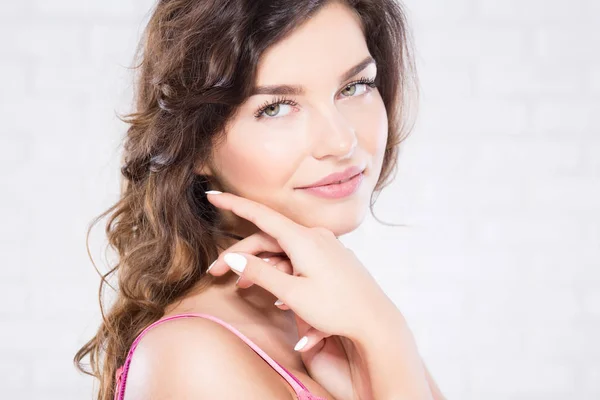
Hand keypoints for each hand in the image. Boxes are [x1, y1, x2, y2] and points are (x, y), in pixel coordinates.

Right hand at [205, 190, 400, 340]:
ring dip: (261, 266)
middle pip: (268, 238)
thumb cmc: (337, 309)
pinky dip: (282, 271)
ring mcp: (325, 247)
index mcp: (303, 239)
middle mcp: (315, 237)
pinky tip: (276, 294)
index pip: (260, 215)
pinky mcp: (331, 259)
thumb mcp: (293, 294)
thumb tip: (235, 259)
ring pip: (283, 250)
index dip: (234, 204)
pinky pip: (298, 259)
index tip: (212, 194)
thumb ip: (261, 273)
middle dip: (241, 254)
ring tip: (243, 288)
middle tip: (217, 273)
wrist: (376, 321)